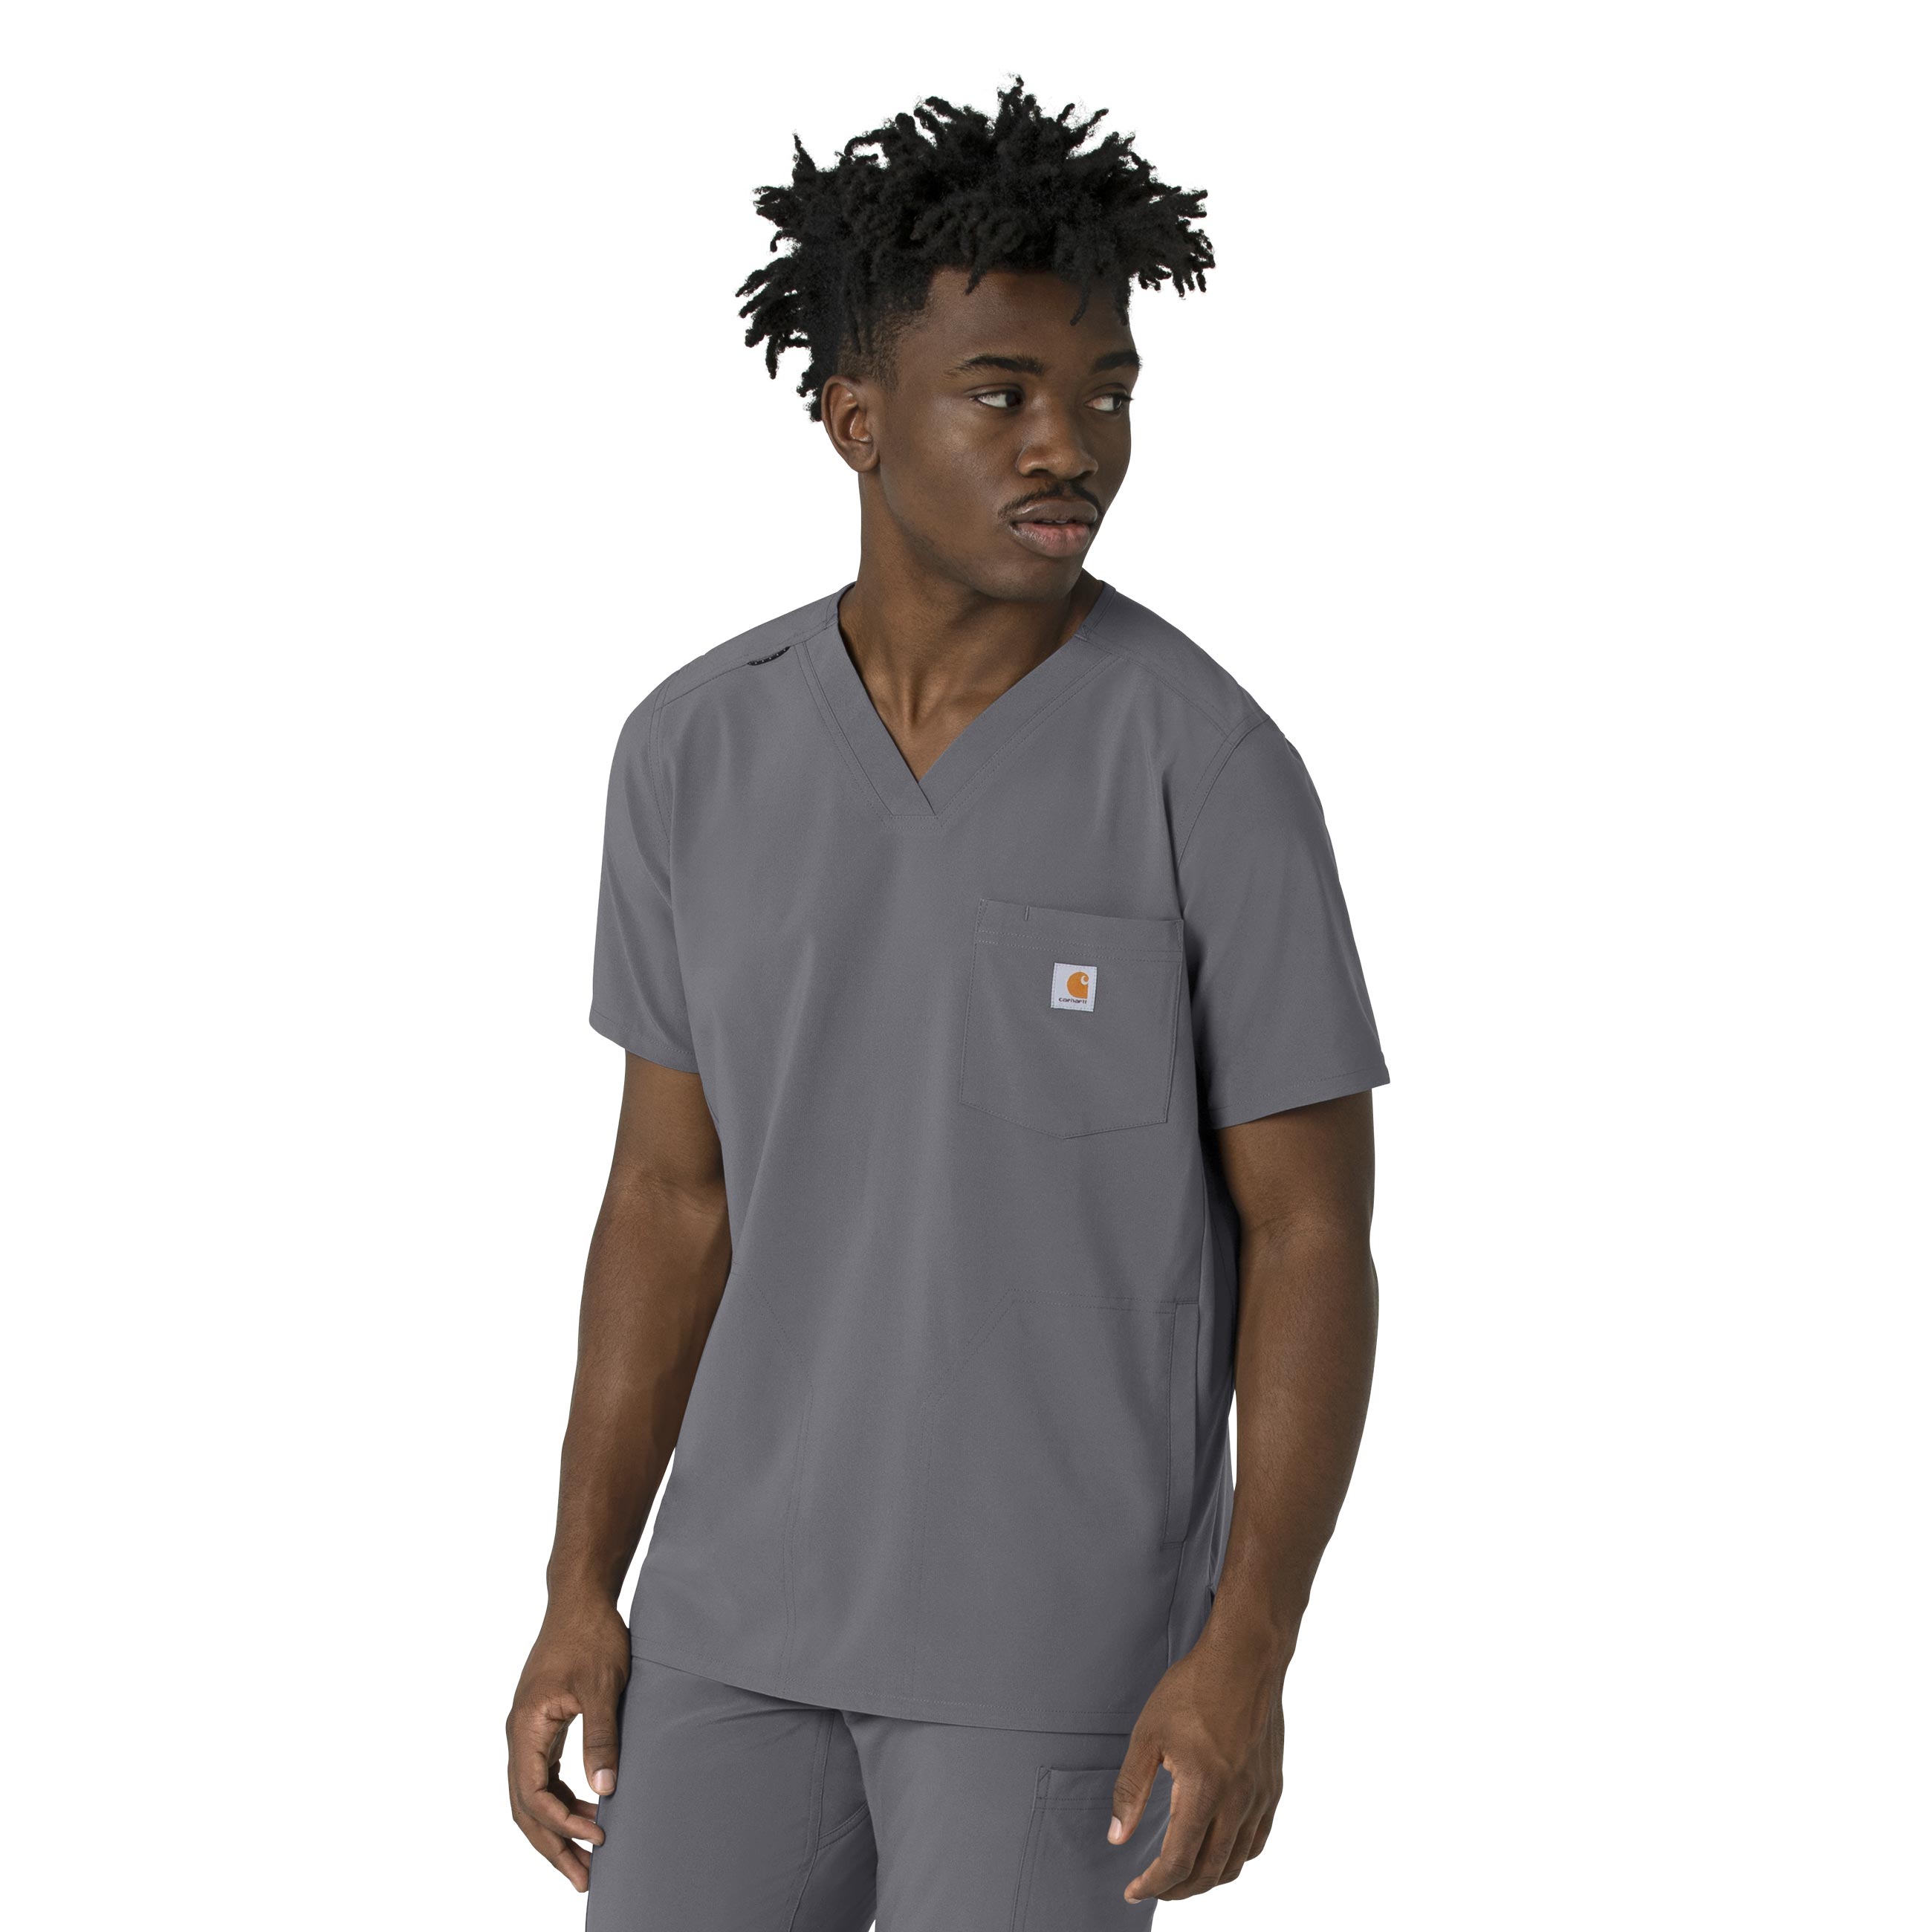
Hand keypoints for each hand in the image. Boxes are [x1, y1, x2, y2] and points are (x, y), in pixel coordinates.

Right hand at [506, 1592, 630, 1891]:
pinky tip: (585, 1813)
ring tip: (586, 1857)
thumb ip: (601, 1737)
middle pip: (525, 1806)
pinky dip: (560, 1801)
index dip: (562, 1824)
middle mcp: (518, 1734)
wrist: (580, 1600)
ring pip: (531, 1796)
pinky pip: (542, 1777)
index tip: (598, 1837)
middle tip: (583, 1879)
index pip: (533, 1794)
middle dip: (553, 1845)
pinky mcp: (541, 1726)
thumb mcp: (603, 1686)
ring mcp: (527, 1731)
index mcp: (526, 1727)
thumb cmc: (591, 1637)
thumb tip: (606, 1791)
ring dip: (555, 1828)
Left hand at [1109, 1627, 1286, 1901]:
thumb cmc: (1193, 1688)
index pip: (1179, 1860)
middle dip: (1178, 1889)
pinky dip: (1236, 1858)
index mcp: (1204, 1790)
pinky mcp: (1272, 1786)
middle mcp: (1238, 1801)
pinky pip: (1257, 1840)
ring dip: (1207, 1877)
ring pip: (1237, 1862)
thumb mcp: (1148, 1734)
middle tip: (1153, 1887)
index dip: (1154, 1884)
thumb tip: (1117, 1837)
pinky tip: (1218, 1851)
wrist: (1246, 1657)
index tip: (1133, 1890)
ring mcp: (1260, 1795)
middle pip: (1209, 1871)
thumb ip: (1131, 1790)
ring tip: (1181, 1875)